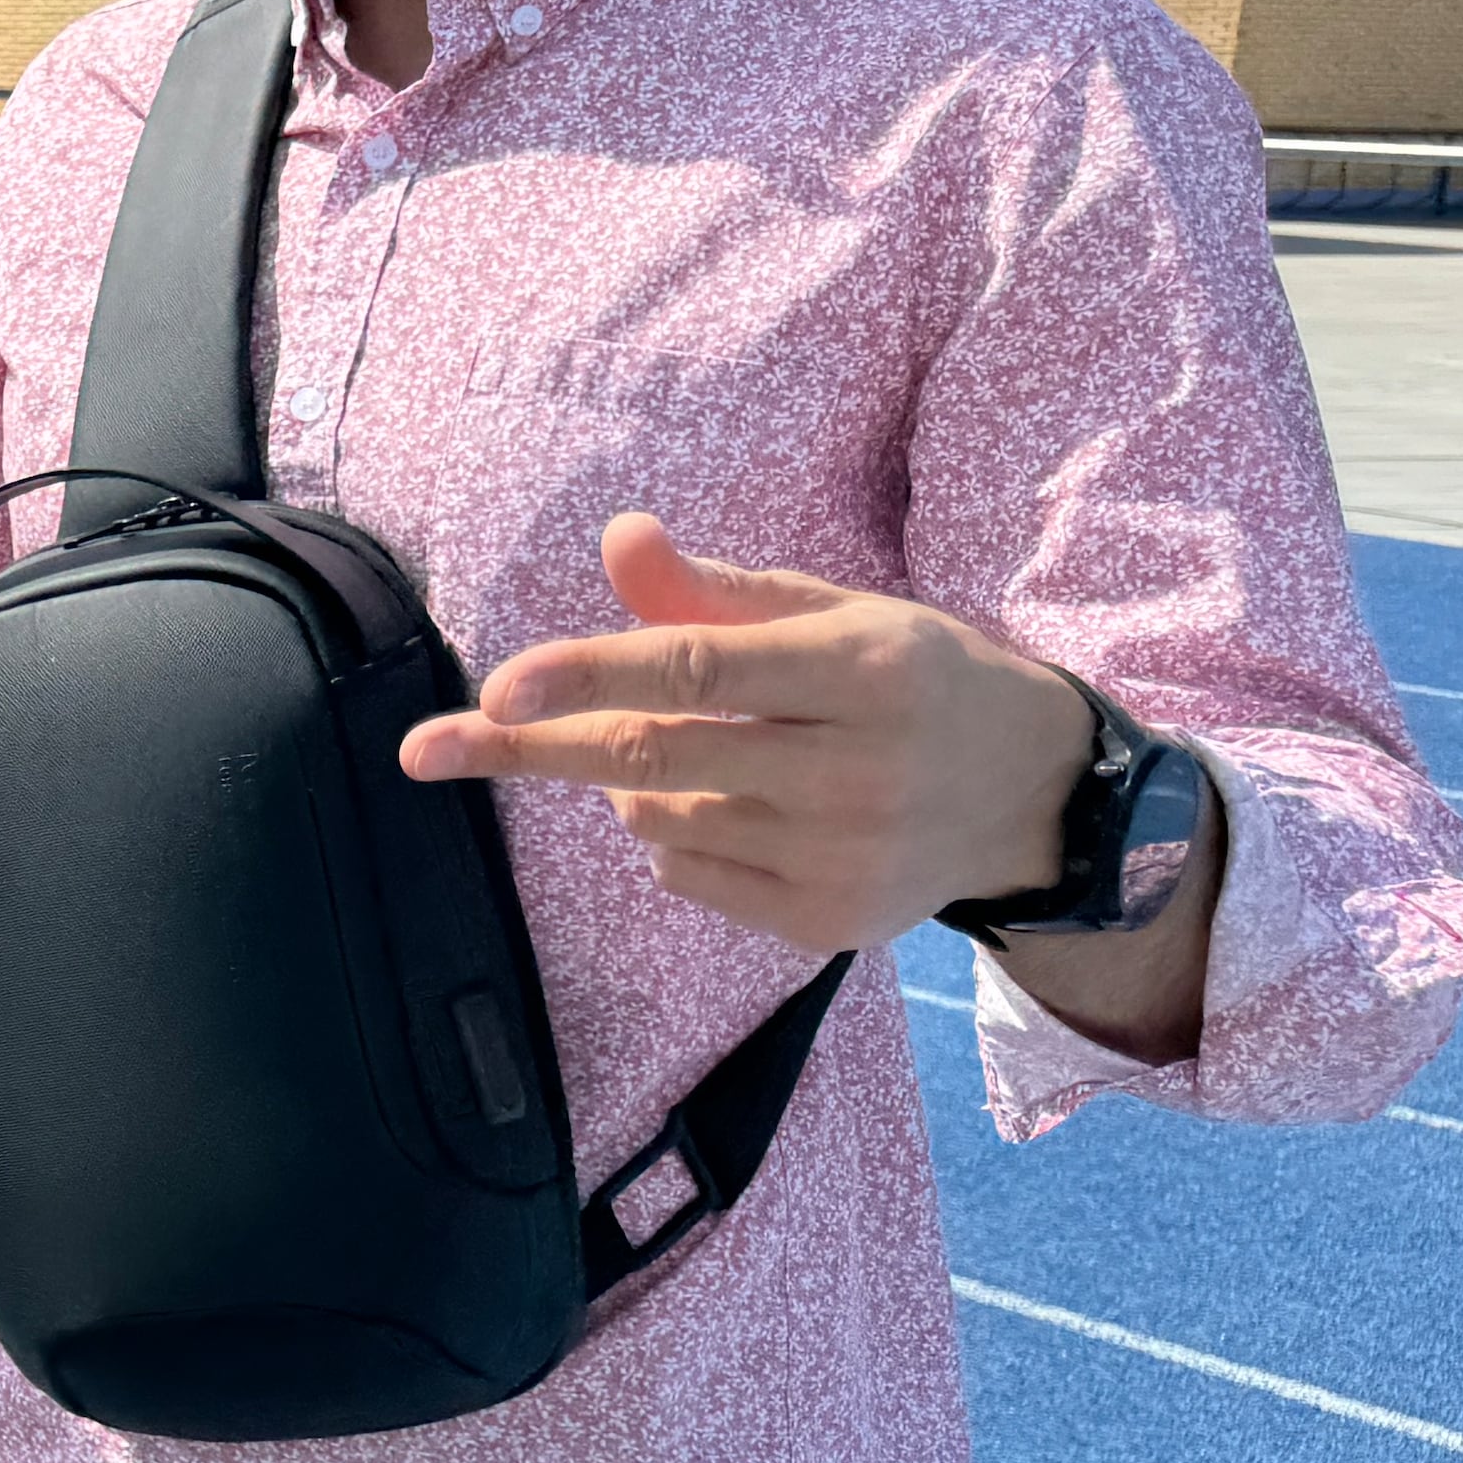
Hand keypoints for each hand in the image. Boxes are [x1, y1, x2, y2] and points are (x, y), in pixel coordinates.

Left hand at [398, 512, 1095, 955]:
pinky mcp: (829, 925)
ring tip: (696, 750)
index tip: (497, 685)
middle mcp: (858, 770)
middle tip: (428, 747)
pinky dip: (668, 836)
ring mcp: (845, 858)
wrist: (1034, 797)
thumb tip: (617, 537)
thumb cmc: (914, 681)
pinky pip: (686, 876)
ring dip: (629, 780)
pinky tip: (732, 805)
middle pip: (654, 756)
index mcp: (863, 670)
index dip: (588, 674)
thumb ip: (716, 590)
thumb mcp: (837, 614)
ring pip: (658, 818)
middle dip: (532, 747)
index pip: (697, 669)